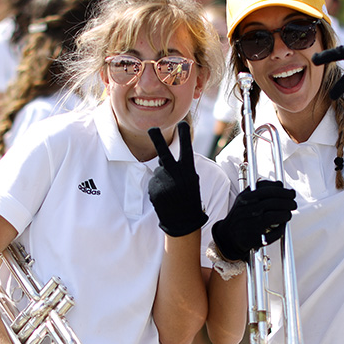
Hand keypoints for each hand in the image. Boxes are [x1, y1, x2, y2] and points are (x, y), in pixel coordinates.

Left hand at [147, 121, 208, 236]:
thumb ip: (180, 168)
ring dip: (163, 178)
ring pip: (158, 172)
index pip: (186, 149)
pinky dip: (158, 188)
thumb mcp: (191, 180)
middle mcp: (176, 174)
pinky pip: (153, 183)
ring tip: (171, 192)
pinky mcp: (154, 189)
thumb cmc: (189, 198)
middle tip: (152, 128)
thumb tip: (162, 159)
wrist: (184, 220)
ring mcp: (164, 182)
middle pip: (164, 153)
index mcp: (188, 170)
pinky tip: (165, 197)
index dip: (184, 135)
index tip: (182, 123)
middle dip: (157, 139)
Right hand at [212, 180, 296, 260]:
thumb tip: (280, 184)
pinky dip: (281, 229)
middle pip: (274, 203)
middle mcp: (248, 211)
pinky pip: (273, 233)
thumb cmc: (240, 214)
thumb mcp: (245, 197)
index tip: (291, 193)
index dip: (284, 192)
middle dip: (288, 203)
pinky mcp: (256, 238)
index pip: (269, 191)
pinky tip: (282, 226)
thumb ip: (262, 188)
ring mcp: (251, 225)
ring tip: (288, 214)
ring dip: (286, 215)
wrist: (228, 235)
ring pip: (275, 217)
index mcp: (245, 198)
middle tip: (293, 204)